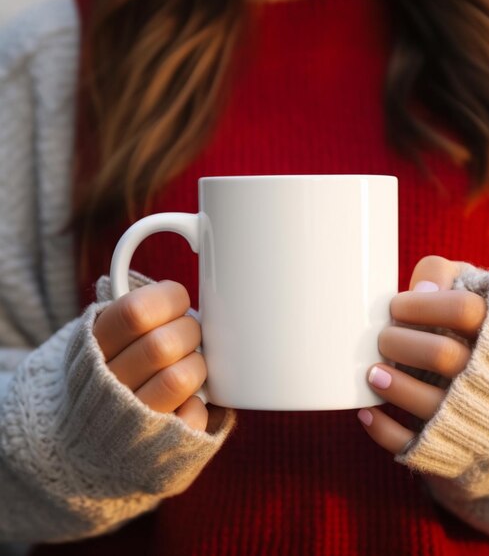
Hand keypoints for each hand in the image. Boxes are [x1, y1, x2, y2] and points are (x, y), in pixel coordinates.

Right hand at [93, 280, 221, 432]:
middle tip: (190, 335)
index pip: (135, 312)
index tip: (179, 301)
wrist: (81, 440)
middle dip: (190, 332)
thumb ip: (135, 304)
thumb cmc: (112, 370)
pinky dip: (200, 404)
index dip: (170, 300)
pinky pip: (194, 415)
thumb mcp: (106, 334)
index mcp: (95, 347)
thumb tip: (192, 247)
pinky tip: (187, 400)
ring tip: (190, 365)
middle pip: (163, 345)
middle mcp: (108, 384)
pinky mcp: (156, 447)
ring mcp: (132, 419)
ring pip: (181, 378)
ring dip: (197, 366)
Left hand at [357, 255, 486, 453]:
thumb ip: (447, 275)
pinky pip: (415, 446)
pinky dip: (385, 430)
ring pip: (431, 405)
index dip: (422, 304)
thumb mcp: (475, 292)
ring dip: (394, 386)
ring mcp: (473, 414)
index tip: (397, 305)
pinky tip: (365, 411)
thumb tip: (420, 289)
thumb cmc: (480, 332)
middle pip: (443, 354)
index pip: (463, 308)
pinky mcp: (453, 446)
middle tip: (383, 338)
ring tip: (372, 372)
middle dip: (401, 343)